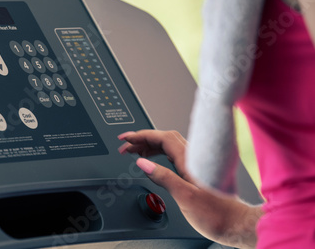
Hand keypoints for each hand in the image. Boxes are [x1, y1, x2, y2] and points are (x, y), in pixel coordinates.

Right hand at [118, 130, 261, 248]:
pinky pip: (173, 155)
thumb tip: (143, 163)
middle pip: (164, 139)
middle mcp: (193, 158)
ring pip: (169, 146)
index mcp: (190, 160)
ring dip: (150, 146)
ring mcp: (195, 164)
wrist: (235, 224)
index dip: (142, 135)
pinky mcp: (196, 172)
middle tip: (125, 146)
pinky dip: (159, 154)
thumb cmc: (216, 214)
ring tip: (134, 152)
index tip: (126, 139)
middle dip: (142, 139)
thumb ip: (163, 177)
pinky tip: (153, 161)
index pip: (162, 137)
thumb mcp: (185, 196)